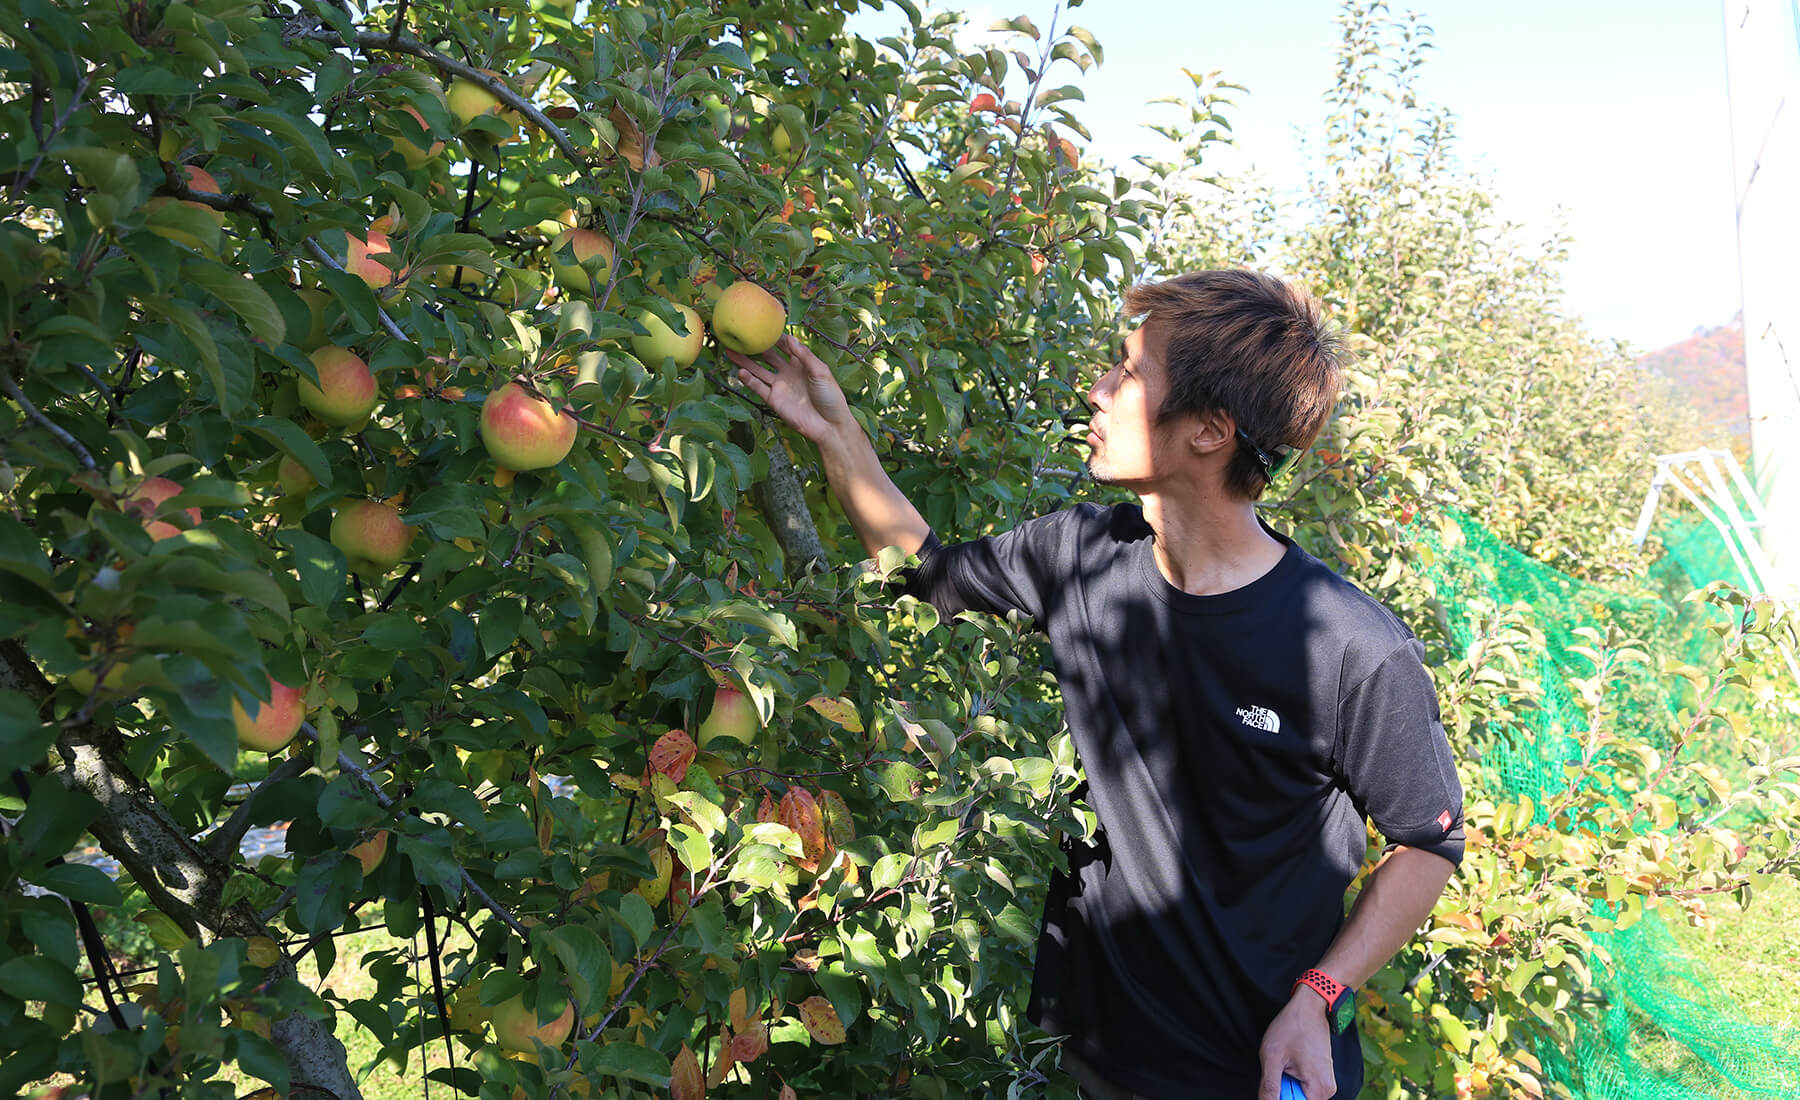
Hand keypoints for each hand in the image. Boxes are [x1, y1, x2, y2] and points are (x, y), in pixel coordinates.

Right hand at [725, 334, 853, 445]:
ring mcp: (780, 387)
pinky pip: (758, 388)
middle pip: (767, 357)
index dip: (774, 336)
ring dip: (745, 362)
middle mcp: (788, 373)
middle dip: (755, 347)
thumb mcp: (821, 372)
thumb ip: (804, 355)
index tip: (762, 325)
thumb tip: (789, 337)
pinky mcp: (774, 401)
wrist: (829, 426)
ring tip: (730, 351)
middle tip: (741, 336)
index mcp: (802, 363)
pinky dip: (749, 380)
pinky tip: (740, 371)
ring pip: (758, 371)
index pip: (785, 346)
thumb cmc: (830, 397)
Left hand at [1258, 990, 1335, 1099]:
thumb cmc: (1291, 1027)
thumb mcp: (1272, 1057)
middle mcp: (1328, 1090)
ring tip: (1285, 1063)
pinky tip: (1290, 1063)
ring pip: (1300, 1096)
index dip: (1279, 1098)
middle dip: (1283, 1092)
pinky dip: (1292, 1080)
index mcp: (1319, 1089)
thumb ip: (1269, 1088)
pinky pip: (1304, 1089)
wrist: (1309, 1007)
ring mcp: (1327, 1084)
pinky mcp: (1323, 1078)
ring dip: (1286, 1086)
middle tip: (1279, 1069)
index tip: (1275, 1081)